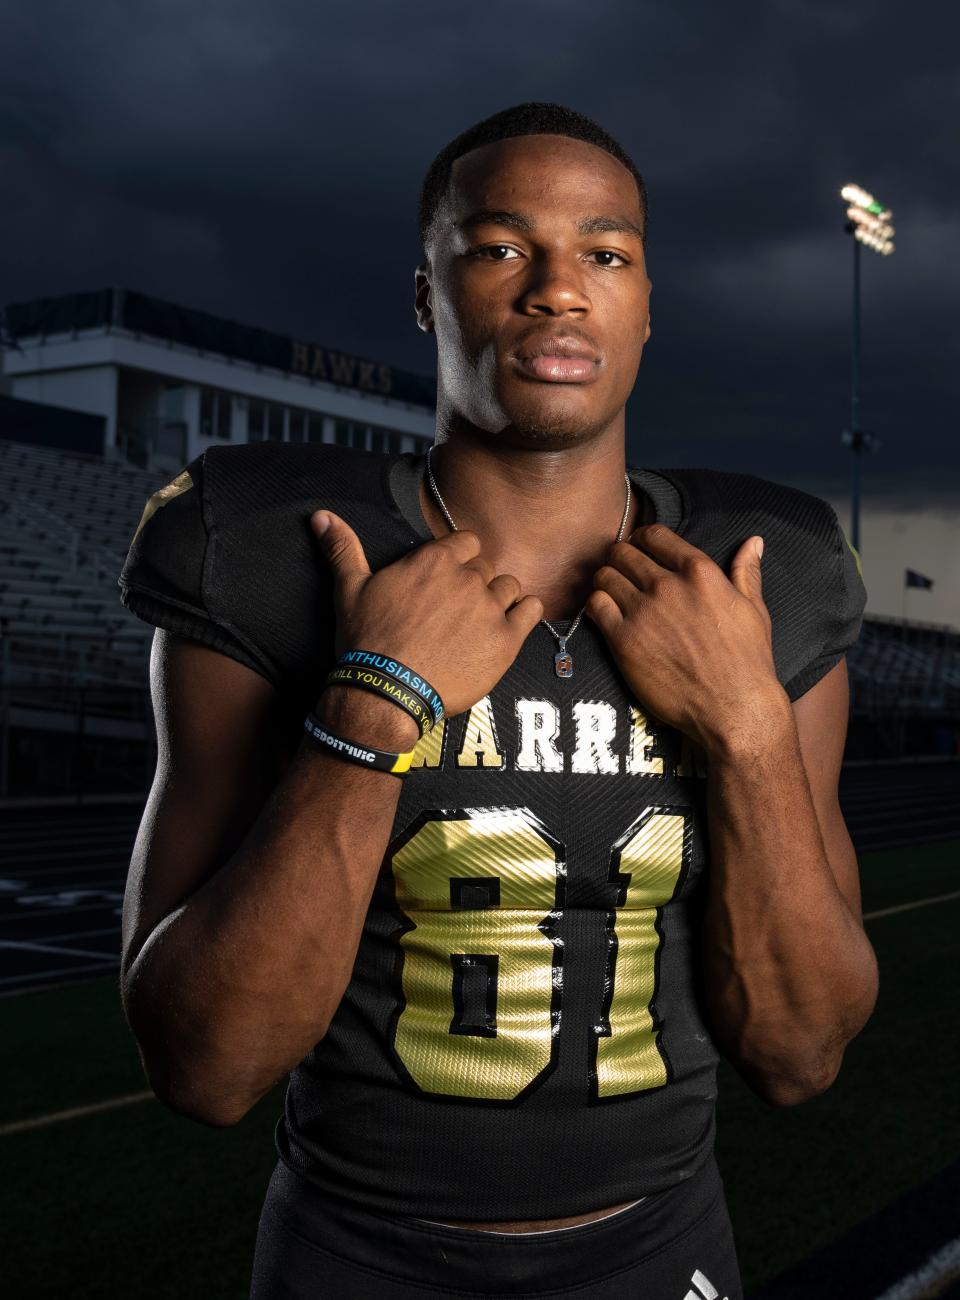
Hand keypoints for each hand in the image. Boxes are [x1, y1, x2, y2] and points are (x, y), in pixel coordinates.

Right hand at [310, 511, 542, 718]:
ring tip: (479, 623)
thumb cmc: (367, 643)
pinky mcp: (506, 640)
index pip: (467, 542)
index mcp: (434, 560)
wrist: (386, 694)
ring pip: (509, 588)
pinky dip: (525, 614)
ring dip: (499, 600)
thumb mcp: (349, 590)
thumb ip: (342, 548)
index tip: (450, 578)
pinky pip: (532, 612)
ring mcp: (490, 609)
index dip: (461, 559)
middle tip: (457, 611)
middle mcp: (467, 579)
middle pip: (486, 568)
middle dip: (475, 584)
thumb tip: (320, 516)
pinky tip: (511, 626)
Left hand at [585, 524, 787, 753]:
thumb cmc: (747, 662)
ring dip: (605, 581)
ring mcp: (643, 612)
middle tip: (621, 573)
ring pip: (604, 575)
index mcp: (699, 572)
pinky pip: (595, 606)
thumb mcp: (754, 610)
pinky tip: (605, 615)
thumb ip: (746, 571)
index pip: (654, 534)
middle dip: (620, 559)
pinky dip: (595, 605)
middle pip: (623, 552)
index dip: (642, 539)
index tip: (640, 550)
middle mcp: (667, 585)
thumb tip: (754, 541)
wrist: (733, 708)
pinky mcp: (623, 640)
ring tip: (611, 594)